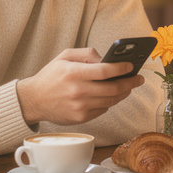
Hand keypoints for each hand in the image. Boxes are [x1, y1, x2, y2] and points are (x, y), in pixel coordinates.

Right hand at [17, 47, 145, 125]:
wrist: (33, 100)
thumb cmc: (51, 76)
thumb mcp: (64, 56)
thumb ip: (86, 54)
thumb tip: (106, 59)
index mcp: (73, 73)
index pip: (104, 71)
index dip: (121, 69)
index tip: (131, 66)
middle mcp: (77, 91)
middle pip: (112, 89)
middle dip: (130, 83)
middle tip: (139, 79)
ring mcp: (79, 107)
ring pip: (111, 101)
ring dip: (123, 93)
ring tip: (129, 86)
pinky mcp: (80, 118)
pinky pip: (103, 109)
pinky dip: (110, 102)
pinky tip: (112, 95)